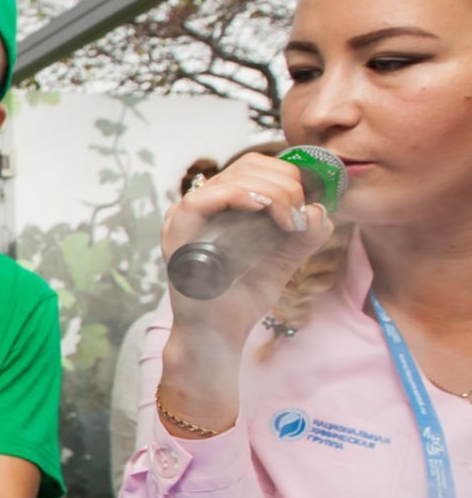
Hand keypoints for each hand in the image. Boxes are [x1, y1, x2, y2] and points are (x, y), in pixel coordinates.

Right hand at [161, 153, 336, 352]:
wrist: (219, 332)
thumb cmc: (244, 296)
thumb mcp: (286, 255)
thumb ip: (306, 229)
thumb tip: (319, 206)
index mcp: (223, 205)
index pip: (257, 167)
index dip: (289, 174)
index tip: (311, 201)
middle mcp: (202, 204)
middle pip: (250, 164)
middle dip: (288, 183)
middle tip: (301, 216)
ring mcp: (186, 214)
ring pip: (237, 175)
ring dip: (276, 193)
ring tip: (290, 224)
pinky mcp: (178, 228)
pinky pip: (211, 196)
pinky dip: (247, 197)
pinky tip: (269, 215)